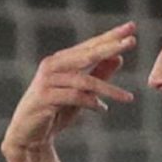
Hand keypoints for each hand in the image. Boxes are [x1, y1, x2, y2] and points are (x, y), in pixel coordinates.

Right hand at [2, 23, 136, 160]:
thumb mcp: (81, 92)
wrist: (29, 135)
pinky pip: (73, 97)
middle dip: (110, 47)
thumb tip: (118, 58)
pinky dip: (90, 103)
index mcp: (62, 60)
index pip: (90, 45)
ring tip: (128, 98)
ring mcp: (47, 80)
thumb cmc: (56, 111)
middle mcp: (53, 65)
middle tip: (132, 42)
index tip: (132, 27)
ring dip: (108, 89)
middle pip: (86, 54)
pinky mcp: (44, 97)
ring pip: (83, 80)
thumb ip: (97, 75)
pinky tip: (103, 109)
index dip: (110, 36)